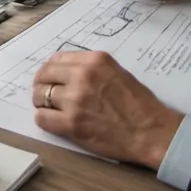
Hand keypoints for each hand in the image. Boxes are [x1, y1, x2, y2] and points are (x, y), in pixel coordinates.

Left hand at [31, 51, 181, 168]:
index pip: (56, 58)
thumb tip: (66, 71)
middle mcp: (82, 76)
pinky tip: (52, 121)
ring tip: (48, 108)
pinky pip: (42, 118)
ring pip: (39, 96)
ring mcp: (75, 100)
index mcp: (94, 60)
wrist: (151, 132)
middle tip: (44, 93)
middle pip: (44, 75)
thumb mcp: (117, 72)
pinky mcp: (72, 124)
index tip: (50, 77)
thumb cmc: (139, 104)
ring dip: (41, 102)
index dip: (50, 69)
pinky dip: (43, 119)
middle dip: (41, 84)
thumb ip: (91, 68)